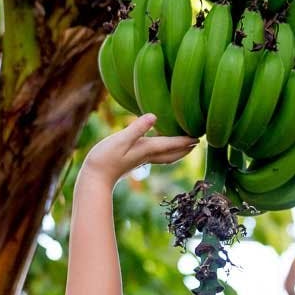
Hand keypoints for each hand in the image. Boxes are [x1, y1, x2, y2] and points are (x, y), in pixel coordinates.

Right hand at [80, 113, 197, 186]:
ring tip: (186, 146)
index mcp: (147, 149)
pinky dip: (164, 152)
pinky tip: (158, 147)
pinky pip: (155, 156)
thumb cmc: (104, 159)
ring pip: (165, 156)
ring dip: (177, 151)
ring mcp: (140, 159)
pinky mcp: (133, 161)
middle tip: (198, 141)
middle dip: (186, 147)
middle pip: (172, 153)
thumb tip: (154, 116)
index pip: (172, 143)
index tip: (201, 136)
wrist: (94, 179)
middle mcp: (147, 155)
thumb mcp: (120, 140)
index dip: (186, 139)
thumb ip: (137, 128)